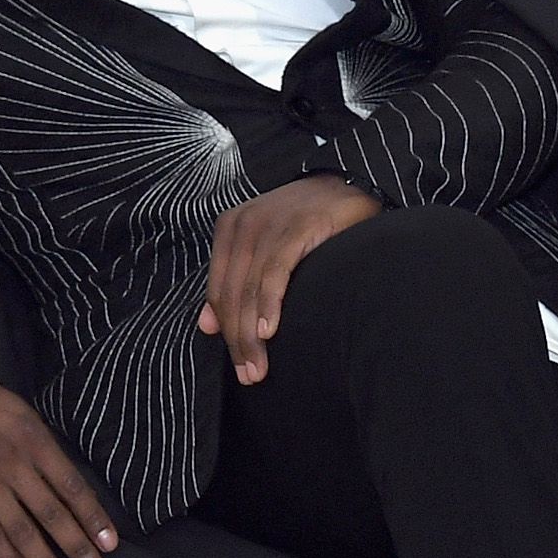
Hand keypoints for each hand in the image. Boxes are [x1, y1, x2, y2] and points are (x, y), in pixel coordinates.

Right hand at [0, 368, 118, 557]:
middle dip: (77, 549)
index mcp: (35, 441)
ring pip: (23, 531)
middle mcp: (13, 464)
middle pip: (53, 514)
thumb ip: (45, 451)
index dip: (93, 518)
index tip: (110, 545)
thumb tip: (71, 492)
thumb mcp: (22, 416)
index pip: (73, 487)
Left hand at [201, 174, 383, 384]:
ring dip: (251, 334)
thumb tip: (205, 325)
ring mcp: (267, 225)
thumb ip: (236, 282)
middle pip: (232, 295)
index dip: (226, 332)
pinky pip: (274, 274)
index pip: (219, 291)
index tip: (239, 365)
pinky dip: (270, 304)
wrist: (352, 182)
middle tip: (250, 375)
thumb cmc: (311, 222)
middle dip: (238, 340)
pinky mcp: (295, 228)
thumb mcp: (267, 248)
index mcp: (229, 229)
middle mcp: (243, 225)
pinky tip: (271, 331)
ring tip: (259, 367)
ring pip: (250, 291)